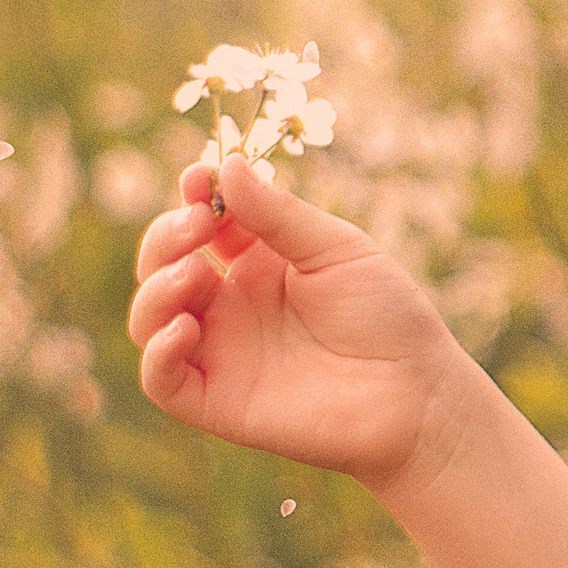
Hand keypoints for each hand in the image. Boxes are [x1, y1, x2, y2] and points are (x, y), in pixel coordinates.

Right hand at [127, 159, 467, 490]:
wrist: (417, 395)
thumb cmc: (387, 316)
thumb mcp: (337, 249)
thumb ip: (279, 215)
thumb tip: (226, 165)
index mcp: (258, 263)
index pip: (201, 223)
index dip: (192, 198)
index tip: (199, 177)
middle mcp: (231, 307)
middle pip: (164, 265)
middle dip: (166, 237)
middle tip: (197, 224)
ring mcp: (220, 353)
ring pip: (150, 318)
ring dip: (156, 289)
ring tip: (192, 272)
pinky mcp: (216, 402)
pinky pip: (161, 380)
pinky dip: (158, 351)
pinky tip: (187, 326)